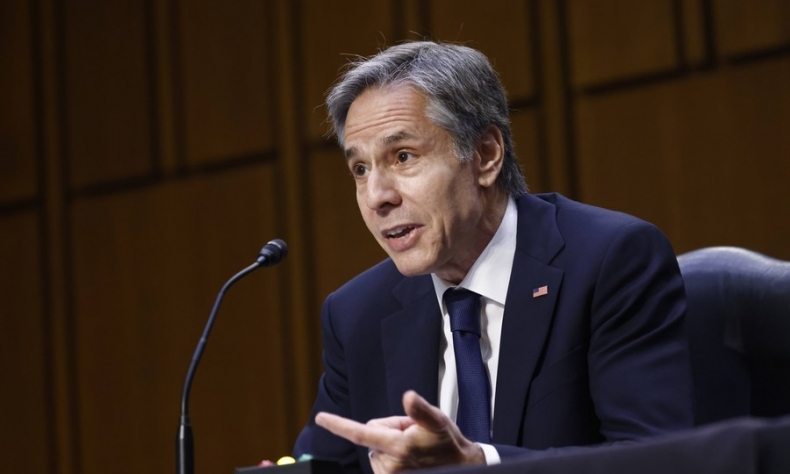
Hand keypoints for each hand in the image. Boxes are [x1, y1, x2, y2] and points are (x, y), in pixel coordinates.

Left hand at [315, 390, 485, 473]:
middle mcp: (390, 464)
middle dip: (388, 431)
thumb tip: (408, 397)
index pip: (360, 433)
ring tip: (414, 447)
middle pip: (371, 435)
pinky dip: (390, 456)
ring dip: (390, 444)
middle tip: (412, 433)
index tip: (322, 418)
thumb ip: (420, 410)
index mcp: (398, 447)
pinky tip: (409, 458)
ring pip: (375, 448)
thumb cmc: (447, 443)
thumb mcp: (437, 420)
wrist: (460, 467)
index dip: (339, 425)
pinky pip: (379, 460)